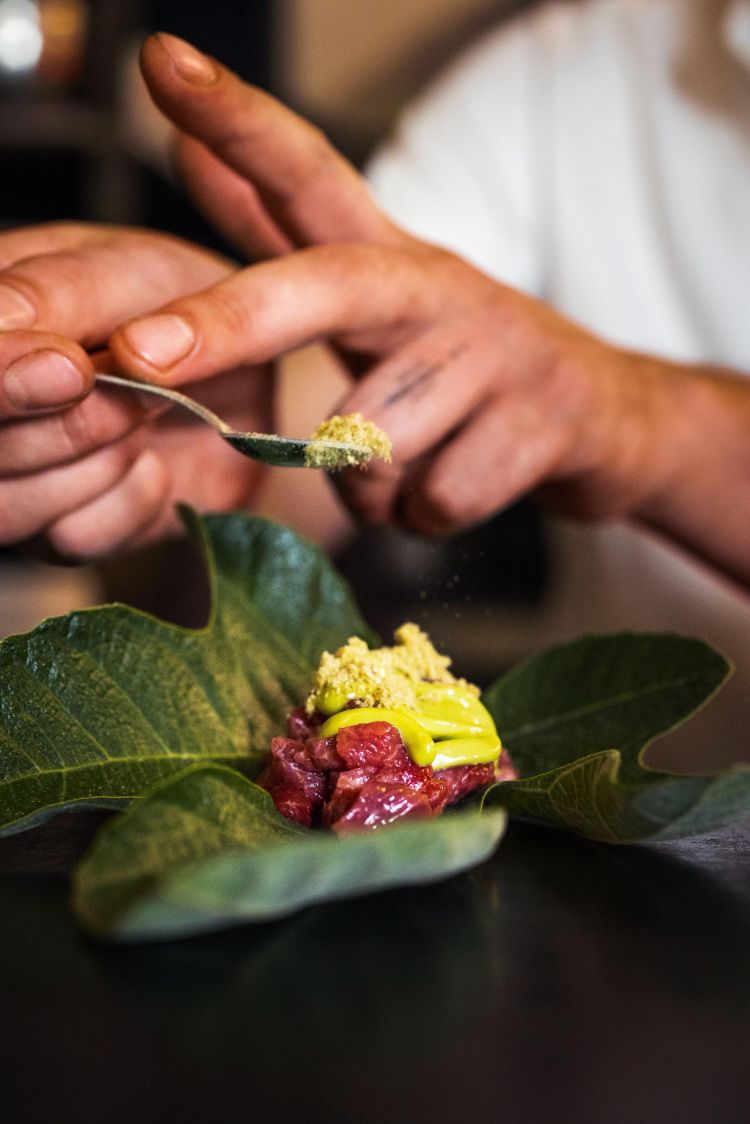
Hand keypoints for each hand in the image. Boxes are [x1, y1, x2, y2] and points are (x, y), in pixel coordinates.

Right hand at [0, 223, 270, 559]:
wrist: (247, 381)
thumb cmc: (183, 305)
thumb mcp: (146, 273)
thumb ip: (75, 298)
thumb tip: (56, 359)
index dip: (5, 376)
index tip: (75, 371)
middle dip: (75, 424)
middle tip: (148, 392)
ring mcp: (7, 467)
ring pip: (7, 507)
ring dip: (102, 464)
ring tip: (152, 416)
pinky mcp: (50, 527)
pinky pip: (70, 539)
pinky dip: (131, 503)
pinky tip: (154, 463)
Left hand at [104, 34, 749, 586]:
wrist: (606, 420)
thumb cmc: (459, 363)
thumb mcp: (374, 298)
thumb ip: (278, 234)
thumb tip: (183, 153)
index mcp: (388, 256)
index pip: (309, 172)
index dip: (238, 119)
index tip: (162, 62)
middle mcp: (439, 284)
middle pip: (323, 289)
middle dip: (226, 325)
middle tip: (138, 356)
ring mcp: (499, 349)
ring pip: (370, 442)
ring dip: (367, 483)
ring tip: (408, 464)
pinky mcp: (544, 420)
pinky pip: (432, 498)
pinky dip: (422, 515)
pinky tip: (450, 487)